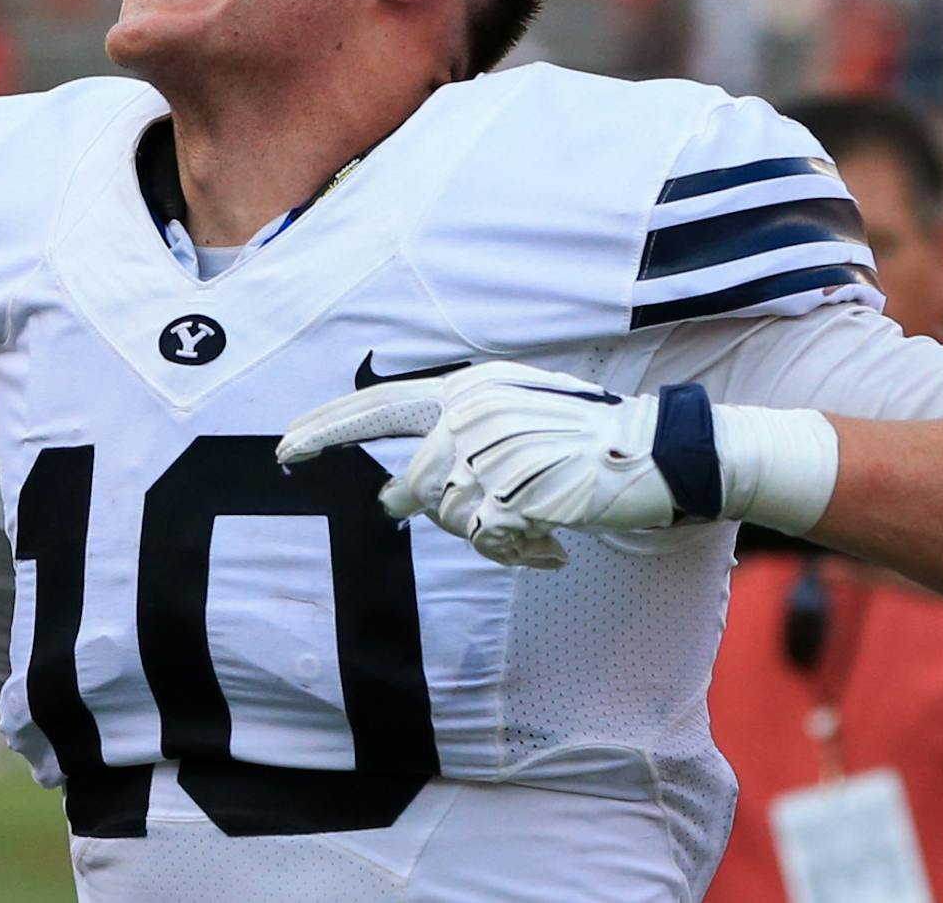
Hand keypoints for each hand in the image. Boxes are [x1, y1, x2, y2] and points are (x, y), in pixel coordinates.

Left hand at [277, 362, 680, 568]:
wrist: (657, 453)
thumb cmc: (580, 446)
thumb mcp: (509, 432)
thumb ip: (449, 454)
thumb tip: (387, 497)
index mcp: (469, 389)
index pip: (380, 407)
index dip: (328, 429)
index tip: (285, 449)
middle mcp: (473, 410)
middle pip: (418, 488)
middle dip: (454, 515)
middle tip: (510, 519)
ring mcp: (495, 448)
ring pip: (451, 520)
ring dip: (494, 537)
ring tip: (539, 523)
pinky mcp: (519, 487)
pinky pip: (489, 541)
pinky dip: (519, 553)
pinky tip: (554, 544)